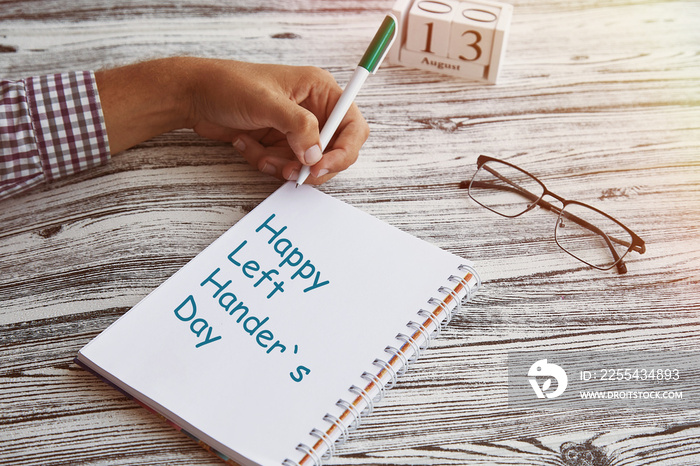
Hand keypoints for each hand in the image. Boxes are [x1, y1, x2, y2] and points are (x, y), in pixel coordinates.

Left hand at [96, 57, 369, 183]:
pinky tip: (246, 145)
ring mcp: (295, 129)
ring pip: (306, 163)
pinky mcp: (279, 142)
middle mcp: (313, 110)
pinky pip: (283, 165)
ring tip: (259, 154)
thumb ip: (298, 127)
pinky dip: (265, 162)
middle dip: (310, 165)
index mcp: (319, 90)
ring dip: (282, 165)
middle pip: (333, 151)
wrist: (193, 96)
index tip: (322, 165)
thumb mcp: (267, 102)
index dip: (344, 150)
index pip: (351, 125)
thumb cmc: (228, 85)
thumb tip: (316, 153)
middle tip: (291, 172)